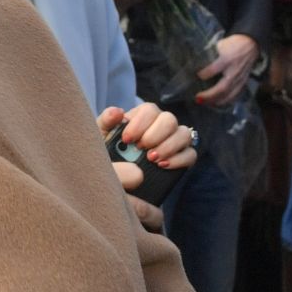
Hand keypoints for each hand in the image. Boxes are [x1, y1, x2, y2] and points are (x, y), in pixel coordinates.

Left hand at [98, 103, 195, 229]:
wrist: (117, 182)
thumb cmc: (107, 155)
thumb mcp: (100, 139)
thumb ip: (106, 123)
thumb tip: (118, 112)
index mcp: (141, 118)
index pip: (149, 109)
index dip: (140, 122)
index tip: (128, 139)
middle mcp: (160, 126)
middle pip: (169, 119)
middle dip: (155, 134)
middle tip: (141, 149)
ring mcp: (173, 142)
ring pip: (184, 134)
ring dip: (169, 146)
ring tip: (152, 159)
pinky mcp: (181, 159)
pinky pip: (190, 154)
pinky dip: (180, 159)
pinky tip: (163, 166)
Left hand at [195, 33, 258, 106]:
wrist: (251, 44)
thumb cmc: (234, 44)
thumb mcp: (221, 44)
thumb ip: (211, 53)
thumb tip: (198, 60)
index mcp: (228, 59)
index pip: (215, 68)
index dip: (205, 74)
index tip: (197, 76)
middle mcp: (234, 71)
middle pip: (222, 87)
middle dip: (209, 95)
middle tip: (197, 98)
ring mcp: (240, 79)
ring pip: (229, 94)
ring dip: (216, 101)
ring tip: (205, 103)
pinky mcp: (243, 83)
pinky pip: (235, 95)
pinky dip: (226, 101)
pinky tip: (217, 103)